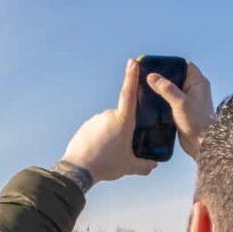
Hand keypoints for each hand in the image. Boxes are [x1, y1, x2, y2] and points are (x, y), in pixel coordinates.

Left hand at [61, 59, 157, 182]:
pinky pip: (97, 129)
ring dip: (111, 134)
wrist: (78, 169)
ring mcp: (95, 120)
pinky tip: (98, 152)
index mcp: (122, 121)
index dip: (131, 77)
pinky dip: (100, 138)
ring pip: (108, 124)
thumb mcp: (129, 166)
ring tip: (108, 153)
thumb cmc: (106, 165)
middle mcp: (108, 116)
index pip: (129, 94)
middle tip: (121, 149)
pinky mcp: (85, 126)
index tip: (133, 62)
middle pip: (121, 118)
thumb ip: (144, 165)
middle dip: (123, 130)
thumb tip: (154, 165)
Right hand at [147, 61, 213, 159]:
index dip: (169, 63)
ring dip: (159, 89)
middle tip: (145, 75)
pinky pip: (169, 100)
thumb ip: (166, 88)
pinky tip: (149, 101)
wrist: (202, 144)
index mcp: (198, 82)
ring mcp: (187, 100)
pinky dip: (160, 99)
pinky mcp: (182, 110)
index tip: (154, 64)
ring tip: (144, 88)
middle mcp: (194, 89)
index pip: (183, 65)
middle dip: (161, 76)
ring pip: (171, 89)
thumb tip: (152, 76)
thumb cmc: (197, 122)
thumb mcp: (180, 103)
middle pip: (175, 76)